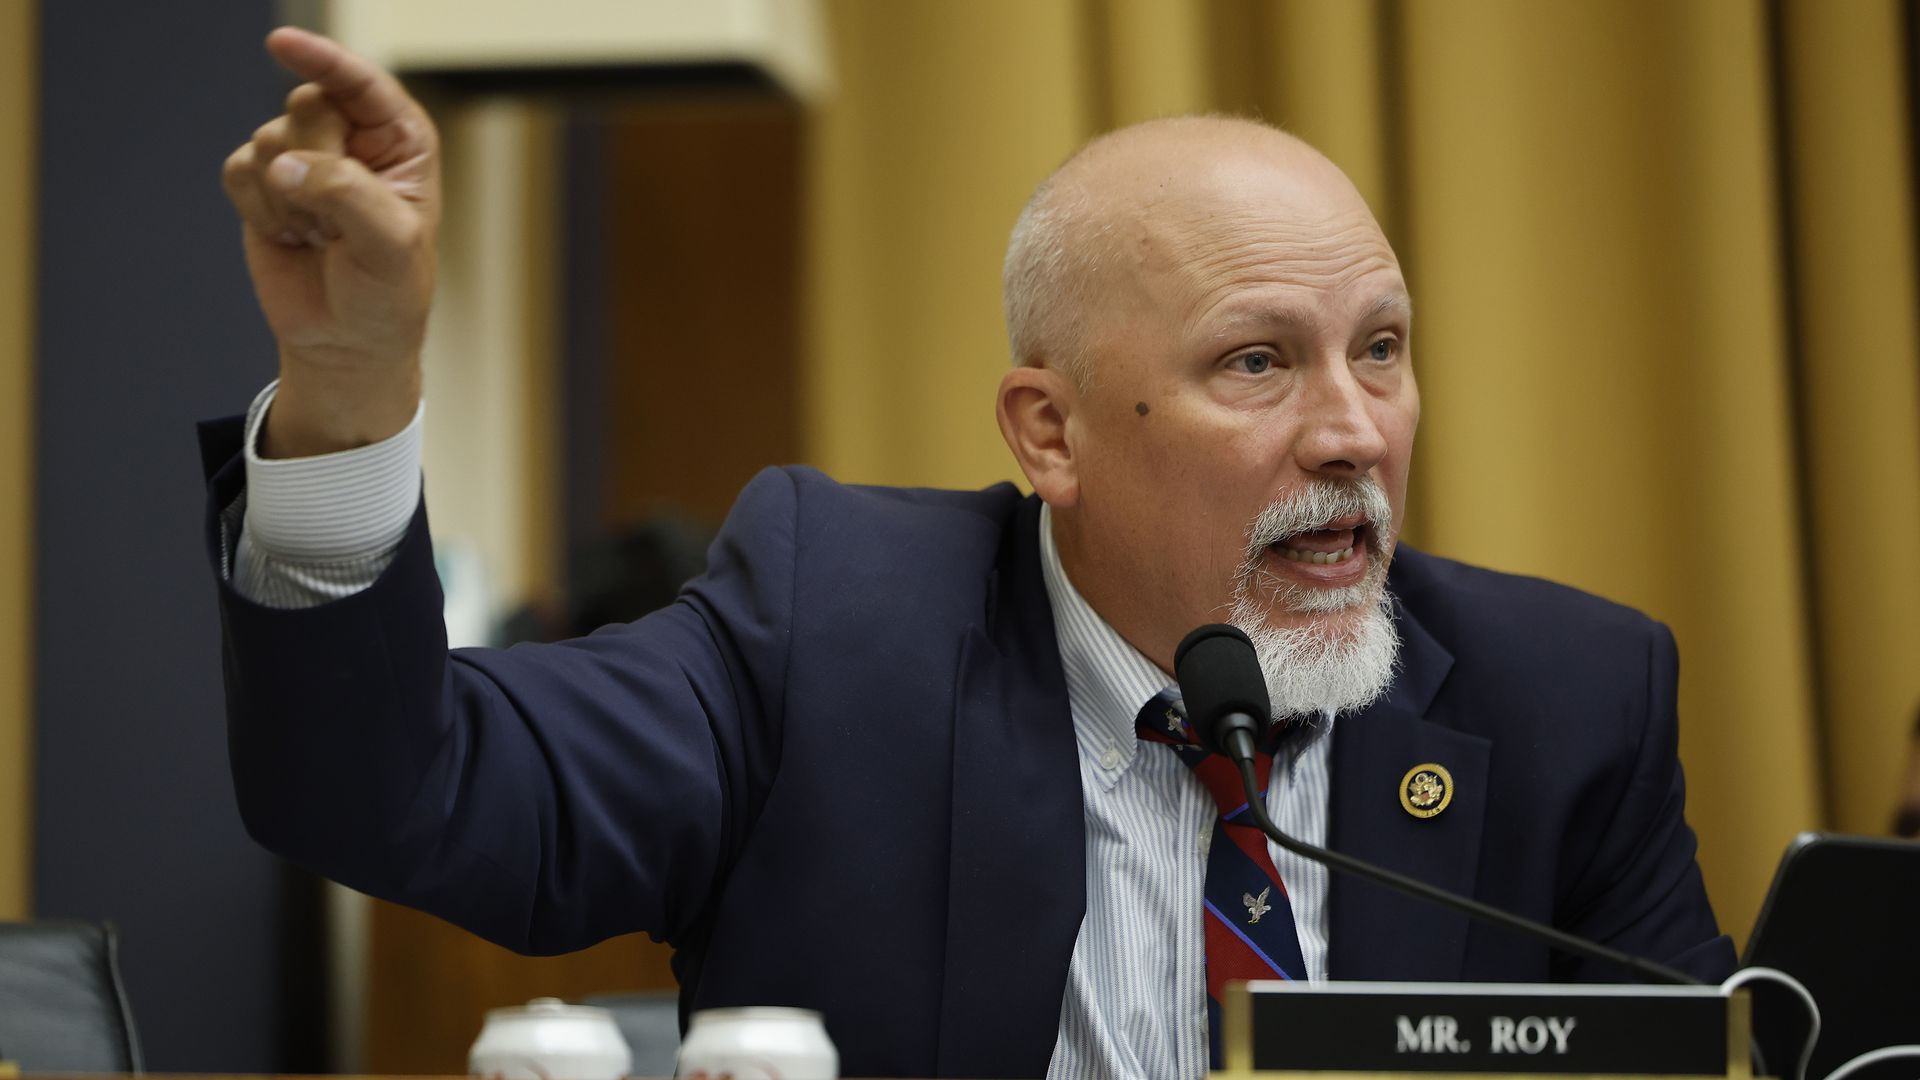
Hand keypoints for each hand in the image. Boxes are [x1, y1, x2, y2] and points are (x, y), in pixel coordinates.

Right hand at [221, 27, 439, 456]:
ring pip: (268, 139)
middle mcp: (353, 138)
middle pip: (307, 106)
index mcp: (399, 140)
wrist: (346, 342)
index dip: (323, 60)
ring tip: (321, 236)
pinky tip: (290, 237)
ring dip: (290, 200)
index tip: (282, 43)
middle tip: (338, 220)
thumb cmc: (387, 293)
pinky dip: (259, 210)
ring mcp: (304, 156)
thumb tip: (284, 167)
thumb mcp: (389, 245)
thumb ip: (346, 194)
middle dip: (316, 163)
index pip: (361, 83)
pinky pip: (238, 170)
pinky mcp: (262, 183)